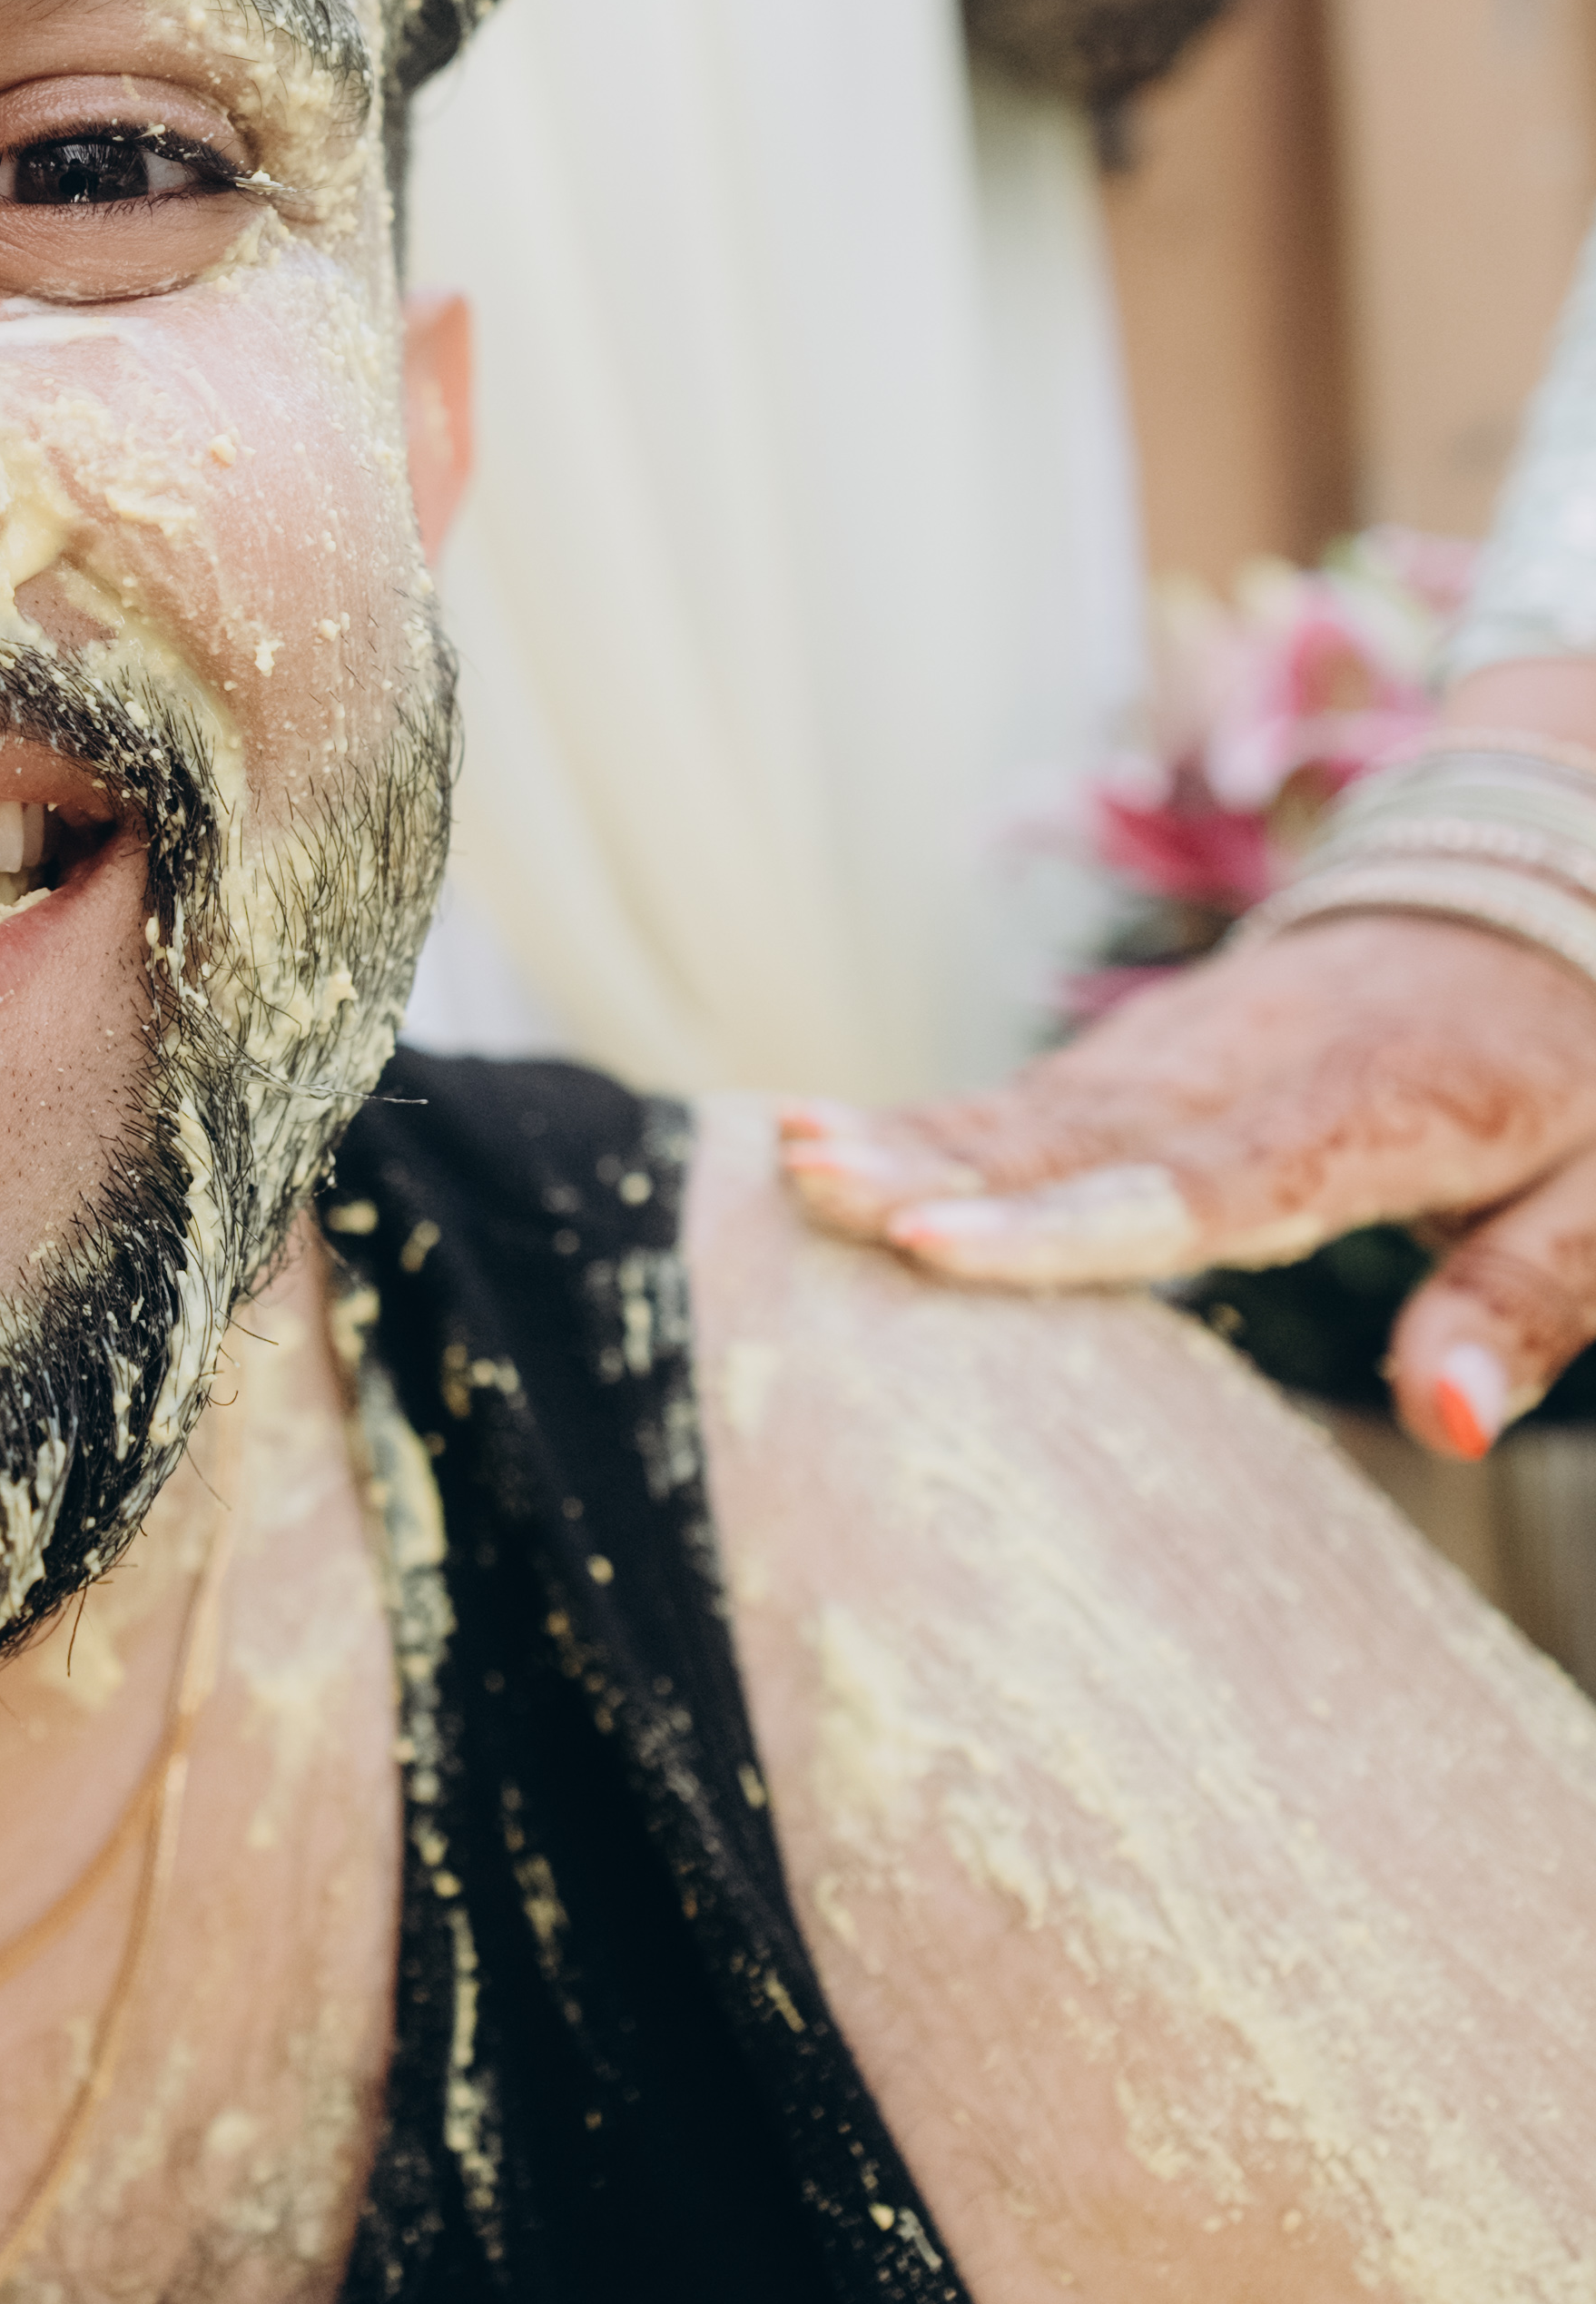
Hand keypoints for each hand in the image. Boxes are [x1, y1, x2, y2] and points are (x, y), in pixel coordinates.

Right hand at [778, 908, 1595, 1462]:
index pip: (1198, 1182)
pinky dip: (923, 1120)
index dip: (1063, 1223)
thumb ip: (1524, 1299)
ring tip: (787, 1156)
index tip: (939, 1246)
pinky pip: (1027, 1095)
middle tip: (812, 1181)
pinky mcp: (1146, 1053)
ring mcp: (1184, 1046)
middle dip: (937, 1162)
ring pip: (1033, 1103)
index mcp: (1365, 1105)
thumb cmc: (1571, 1064)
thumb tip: (1446, 1422)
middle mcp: (1249, 1063)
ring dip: (906, 1135)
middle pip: (1078, 1133)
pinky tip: (815, 1142)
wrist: (1537, 881)